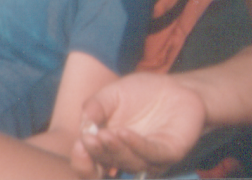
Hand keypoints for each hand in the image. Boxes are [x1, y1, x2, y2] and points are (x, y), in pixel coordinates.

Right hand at [70, 73, 205, 177]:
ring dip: (116, 151)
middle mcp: (127, 156)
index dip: (82, 162)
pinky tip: (123, 133)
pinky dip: (137, 146)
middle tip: (89, 139)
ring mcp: (149, 157)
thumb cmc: (137, 92)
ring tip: (105, 134)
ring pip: (131, 163)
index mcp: (108, 146)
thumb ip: (94, 107)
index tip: (78, 146)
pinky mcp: (170, 151)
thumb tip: (84, 127)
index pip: (92, 164)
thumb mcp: (109, 94)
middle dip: (98, 153)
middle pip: (109, 164)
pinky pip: (153, 154)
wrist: (172, 86)